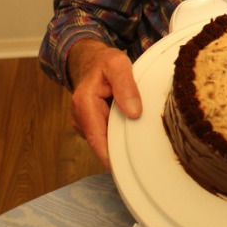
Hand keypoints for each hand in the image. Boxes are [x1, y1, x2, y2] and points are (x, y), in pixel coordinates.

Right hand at [68, 39, 141, 167]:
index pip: (98, 140)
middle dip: (122, 148)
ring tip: (139, 132)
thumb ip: (126, 86)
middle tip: (145, 150)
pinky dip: (118, 132)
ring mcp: (84, 123)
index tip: (130, 167)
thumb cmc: (103, 62)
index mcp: (84, 103)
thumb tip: (134, 112)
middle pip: (104, 143)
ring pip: (106, 140)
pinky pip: (106, 133)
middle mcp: (80, 117)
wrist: (90, 59)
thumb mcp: (118, 64)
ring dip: (121, 139)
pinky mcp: (91, 124)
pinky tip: (129, 125)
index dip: (113, 157)